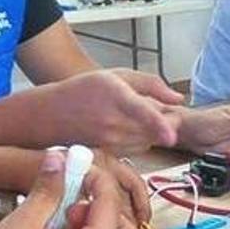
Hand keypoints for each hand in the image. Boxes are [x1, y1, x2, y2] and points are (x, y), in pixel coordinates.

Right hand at [38, 69, 182, 153]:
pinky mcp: (110, 152)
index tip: (171, 135)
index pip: (141, 113)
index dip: (158, 125)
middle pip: (155, 130)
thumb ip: (152, 84)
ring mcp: (111, 141)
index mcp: (116, 98)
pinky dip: (143, 139)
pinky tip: (129, 127)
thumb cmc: (86, 90)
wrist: (51, 115)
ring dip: (154, 131)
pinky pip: (139, 148)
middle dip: (167, 121)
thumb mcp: (118, 76)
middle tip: (161, 109)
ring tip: (137, 116)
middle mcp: (113, 123)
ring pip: (150, 140)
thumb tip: (178, 98)